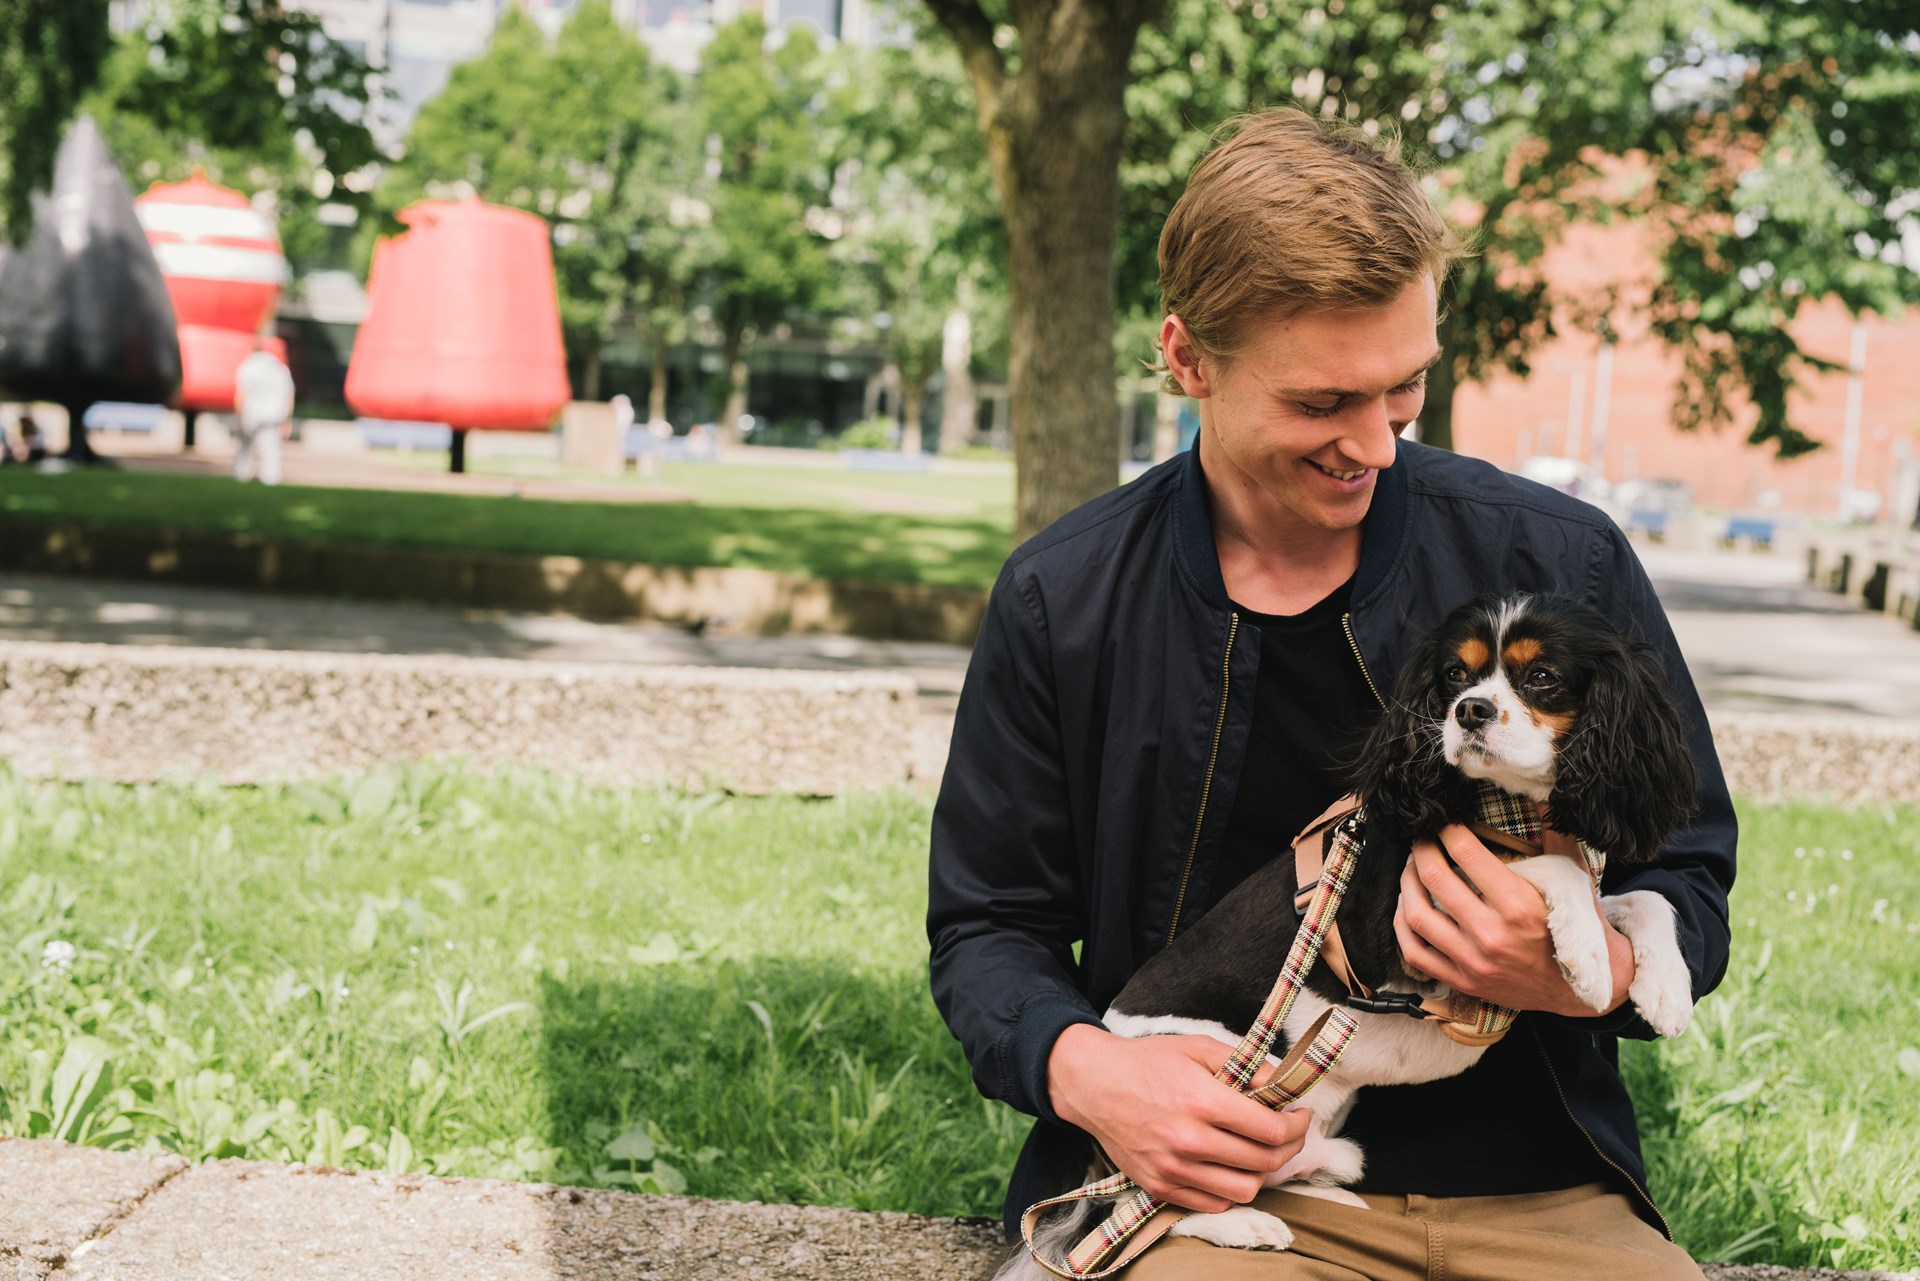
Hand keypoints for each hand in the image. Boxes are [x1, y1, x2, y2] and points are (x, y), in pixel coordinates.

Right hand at [1047, 1024, 1311, 1212]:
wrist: (1092, 1084)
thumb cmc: (1147, 1061)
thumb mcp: (1198, 1047)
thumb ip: (1244, 1065)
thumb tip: (1282, 1084)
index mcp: (1200, 1101)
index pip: (1269, 1130)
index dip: (1296, 1125)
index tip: (1300, 1115)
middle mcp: (1188, 1140)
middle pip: (1263, 1163)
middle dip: (1288, 1148)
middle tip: (1289, 1133)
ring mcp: (1172, 1169)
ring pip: (1243, 1190)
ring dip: (1262, 1173)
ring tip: (1260, 1152)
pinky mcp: (1159, 1187)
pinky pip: (1213, 1203)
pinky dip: (1231, 1189)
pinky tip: (1231, 1166)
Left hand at [1394, 824, 1633, 1017]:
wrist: (1581, 990)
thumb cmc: (1576, 928)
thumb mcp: (1574, 880)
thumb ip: (1556, 837)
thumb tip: (1541, 796)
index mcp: (1519, 905)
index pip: (1466, 853)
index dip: (1448, 830)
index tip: (1444, 822)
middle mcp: (1492, 934)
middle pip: (1435, 879)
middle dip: (1421, 850)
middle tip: (1421, 839)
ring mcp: (1473, 961)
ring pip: (1417, 915)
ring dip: (1406, 883)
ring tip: (1411, 868)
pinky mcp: (1462, 981)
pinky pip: (1415, 953)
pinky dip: (1403, 926)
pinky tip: (1407, 906)